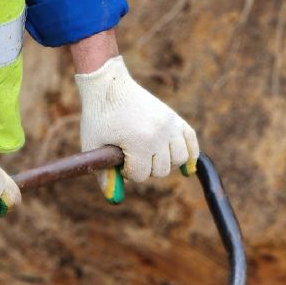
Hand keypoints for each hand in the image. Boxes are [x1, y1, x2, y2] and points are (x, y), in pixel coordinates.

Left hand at [75, 56, 198, 202]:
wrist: (109, 85)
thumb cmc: (98, 116)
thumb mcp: (93, 146)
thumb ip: (102, 173)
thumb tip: (113, 199)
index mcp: (140, 142)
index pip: (140, 175)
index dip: (126, 171)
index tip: (117, 158)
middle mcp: (160, 134)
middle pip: (161, 170)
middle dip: (145, 168)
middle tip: (131, 155)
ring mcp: (170, 124)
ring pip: (180, 159)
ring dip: (165, 163)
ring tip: (149, 155)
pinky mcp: (174, 116)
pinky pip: (191, 140)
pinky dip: (191, 154)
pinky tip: (187, 166)